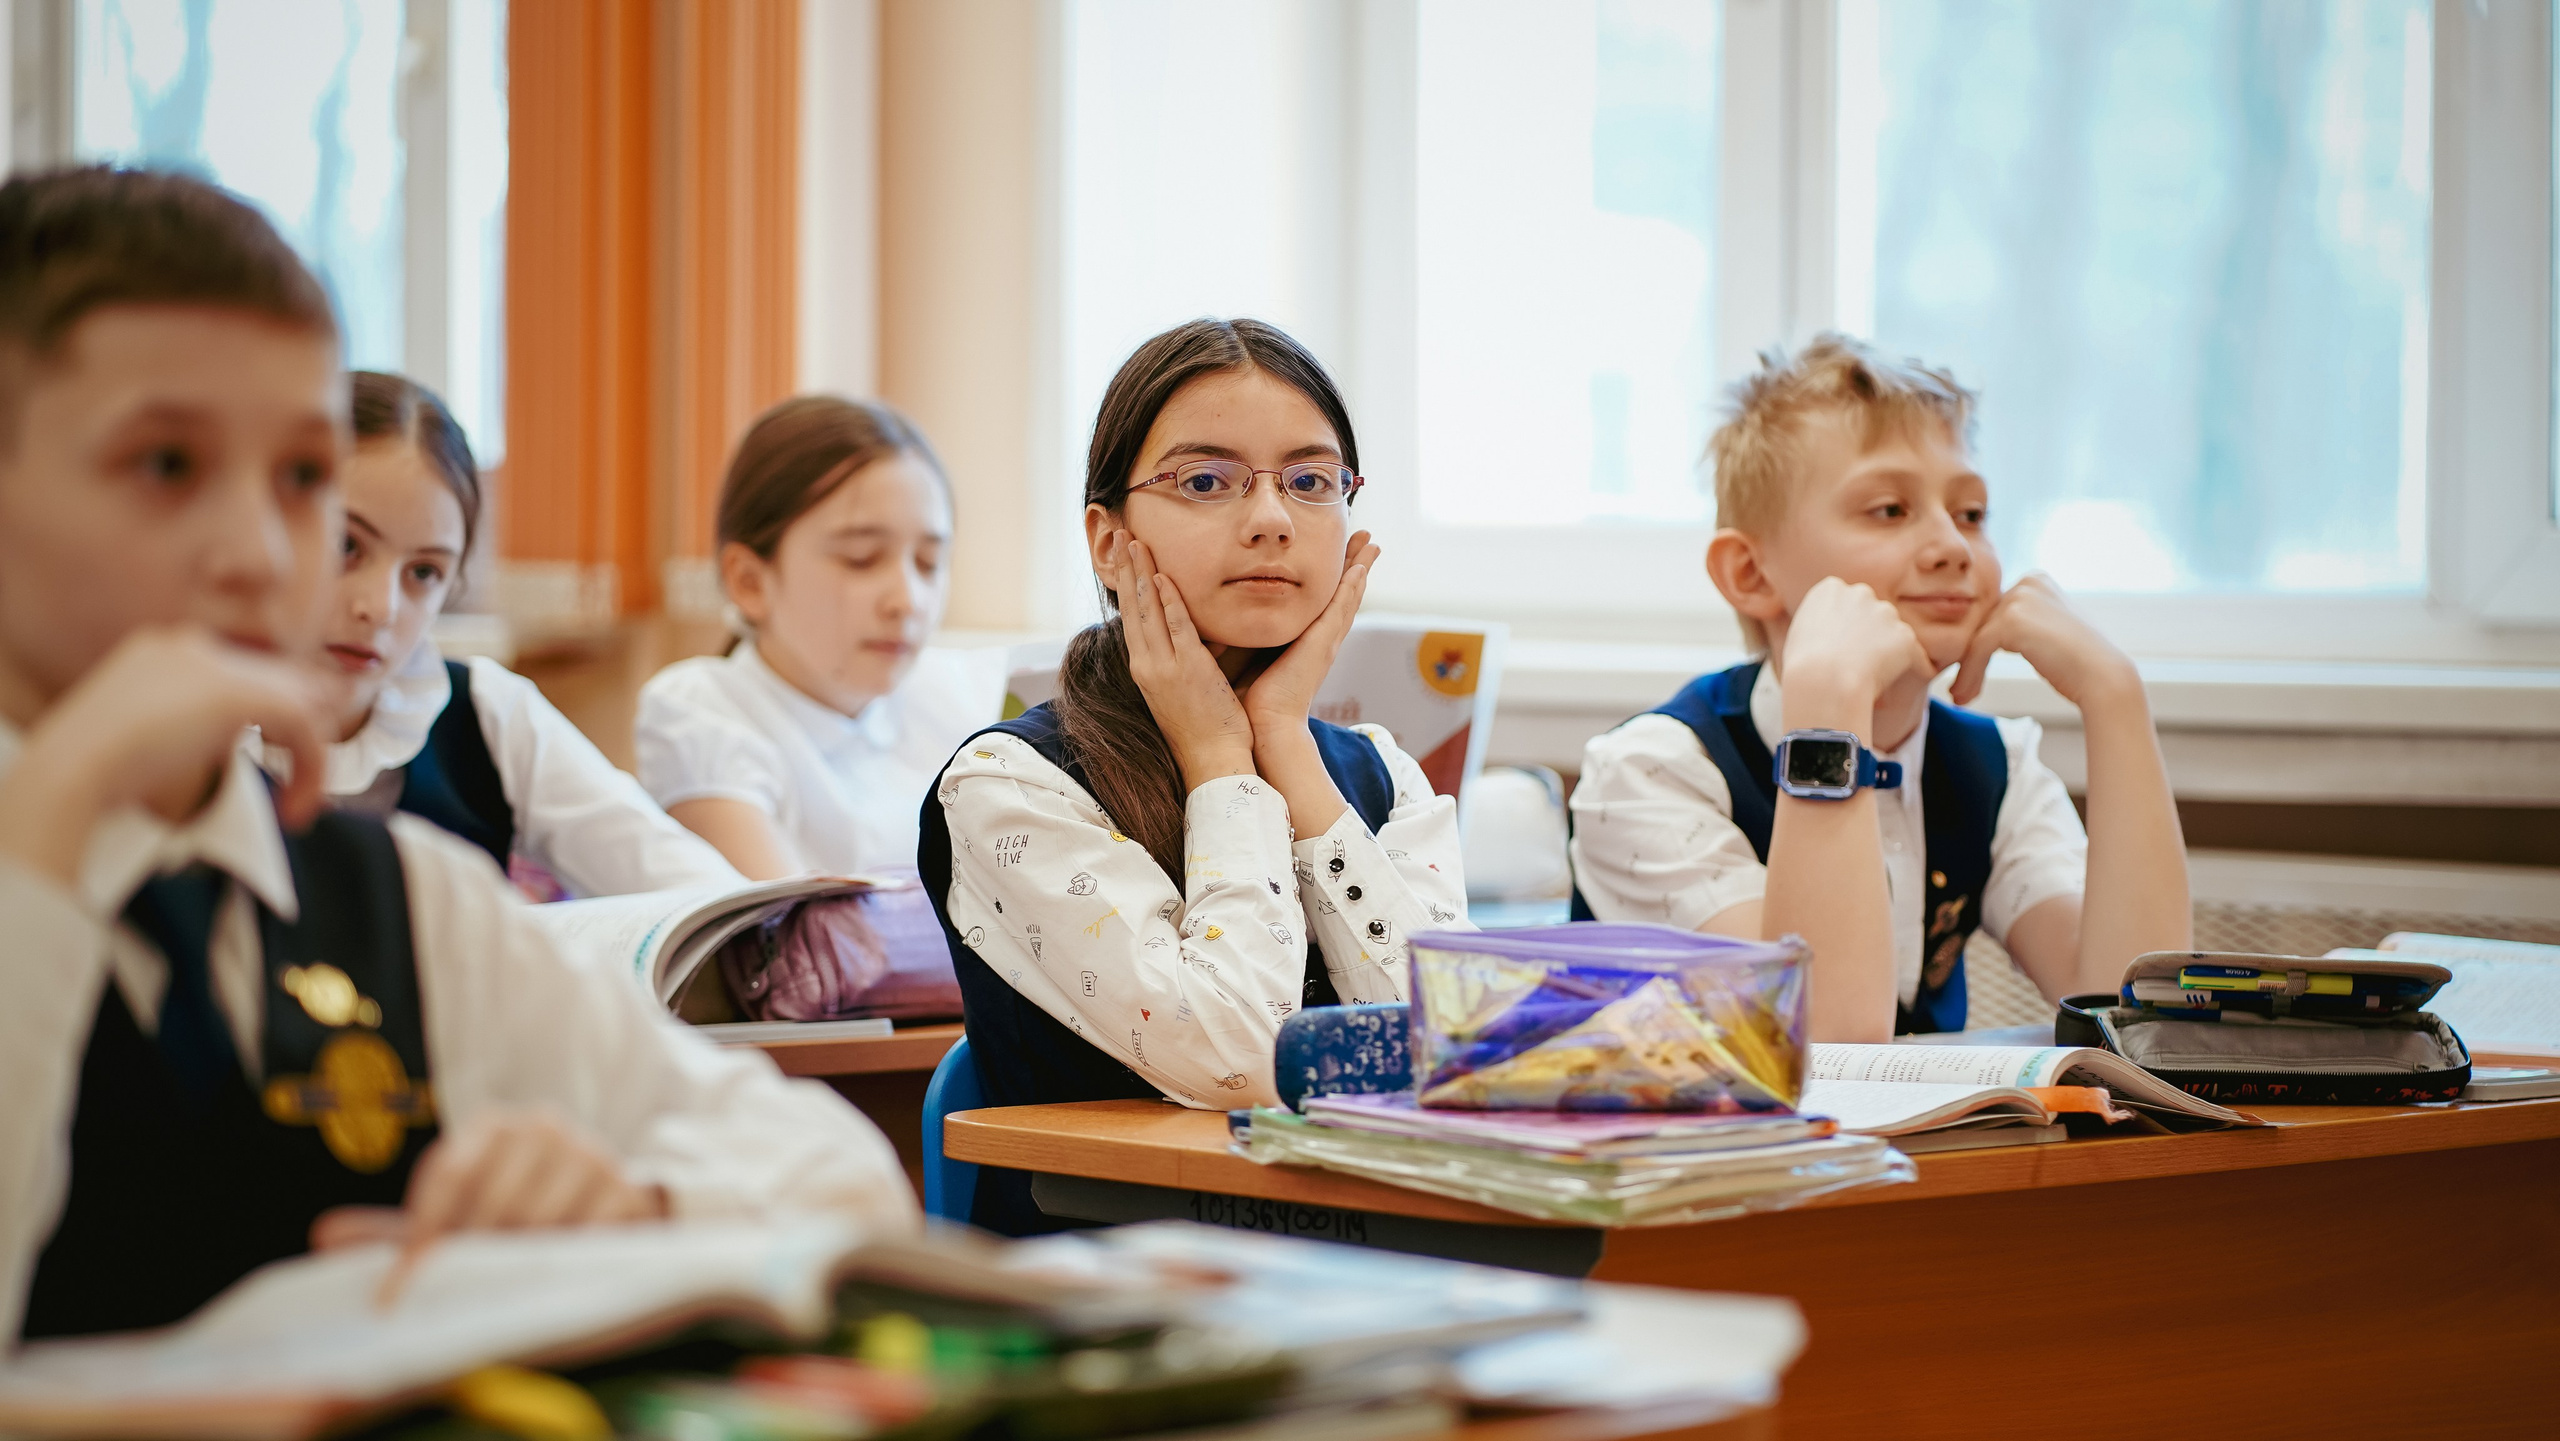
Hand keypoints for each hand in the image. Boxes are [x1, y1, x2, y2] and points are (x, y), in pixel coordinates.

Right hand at [0, 626, 342, 886]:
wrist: (73, 767)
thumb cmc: (93, 771)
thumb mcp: (142, 738)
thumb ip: (187, 731)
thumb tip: (220, 747)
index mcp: (164, 649)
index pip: (243, 671)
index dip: (270, 715)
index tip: (273, 757)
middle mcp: (194, 646)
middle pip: (280, 678)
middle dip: (304, 727)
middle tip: (308, 778)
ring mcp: (218, 664)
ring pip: (299, 702)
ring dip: (309, 757)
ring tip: (298, 806)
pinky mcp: (242, 693)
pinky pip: (304, 727)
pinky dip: (310, 770)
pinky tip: (292, 810)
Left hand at [354, 1108, 668, 1304]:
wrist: (607, 1206)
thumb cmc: (518, 1214)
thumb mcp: (460, 1218)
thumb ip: (399, 1231)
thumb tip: (324, 1234)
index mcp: (493, 1125)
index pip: (449, 1174)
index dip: (422, 1233)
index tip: (399, 1285)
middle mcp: (542, 1126)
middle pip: (492, 1202)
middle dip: (469, 1255)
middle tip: (453, 1296)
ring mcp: (588, 1153)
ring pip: (536, 1222)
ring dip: (516, 1262)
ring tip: (501, 1287)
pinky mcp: (624, 1187)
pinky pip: (584, 1231)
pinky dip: (562, 1258)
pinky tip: (551, 1273)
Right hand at [1105, 530, 1256, 790]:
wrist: (1212, 761)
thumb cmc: (1204, 728)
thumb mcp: (1183, 688)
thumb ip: (1184, 656)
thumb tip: (1195, 629)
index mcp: (1145, 669)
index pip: (1131, 618)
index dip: (1126, 584)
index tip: (1124, 555)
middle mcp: (1148, 666)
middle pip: (1131, 607)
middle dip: (1126, 568)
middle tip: (1120, 533)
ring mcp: (1165, 668)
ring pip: (1147, 611)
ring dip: (1140, 573)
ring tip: (1134, 541)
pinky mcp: (1188, 670)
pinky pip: (1176, 627)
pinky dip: (1167, 600)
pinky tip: (1161, 576)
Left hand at [1240, 530, 1378, 747]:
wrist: (1266, 725)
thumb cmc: (1254, 699)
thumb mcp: (1250, 657)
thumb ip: (1244, 637)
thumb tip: (1221, 621)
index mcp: (1305, 642)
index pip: (1324, 601)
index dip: (1334, 576)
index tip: (1341, 551)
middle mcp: (1321, 639)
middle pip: (1344, 594)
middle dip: (1355, 564)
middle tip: (1366, 537)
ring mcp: (1326, 641)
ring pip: (1348, 596)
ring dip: (1361, 568)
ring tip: (1372, 543)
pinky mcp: (1324, 644)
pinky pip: (1341, 609)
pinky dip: (1352, 587)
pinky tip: (1360, 567)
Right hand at [1777, 578, 1930, 723]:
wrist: (1823, 681)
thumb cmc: (1803, 665)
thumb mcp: (1798, 632)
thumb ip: (1819, 622)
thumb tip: (1827, 632)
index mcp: (1831, 588)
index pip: (1845, 600)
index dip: (1844, 624)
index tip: (1839, 642)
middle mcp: (1860, 593)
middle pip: (1872, 610)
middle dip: (1869, 631)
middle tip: (1858, 658)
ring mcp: (1886, 612)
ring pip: (1892, 630)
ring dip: (1888, 647)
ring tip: (1872, 673)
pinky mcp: (1905, 635)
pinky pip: (1913, 653)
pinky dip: (1913, 666)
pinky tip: (1904, 678)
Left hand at [1949, 573, 2137, 707]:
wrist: (2104, 677)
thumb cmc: (2080, 663)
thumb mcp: (2050, 629)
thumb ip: (2026, 622)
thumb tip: (1994, 631)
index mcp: (2037, 580)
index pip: (1995, 614)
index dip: (1979, 645)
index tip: (1972, 673)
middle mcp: (2028, 582)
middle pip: (1983, 624)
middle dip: (1971, 658)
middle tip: (1962, 689)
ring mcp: (2019, 598)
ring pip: (1977, 638)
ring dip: (1967, 671)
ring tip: (1962, 697)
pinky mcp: (2011, 620)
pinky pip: (1976, 649)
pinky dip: (1969, 674)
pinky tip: (1964, 696)